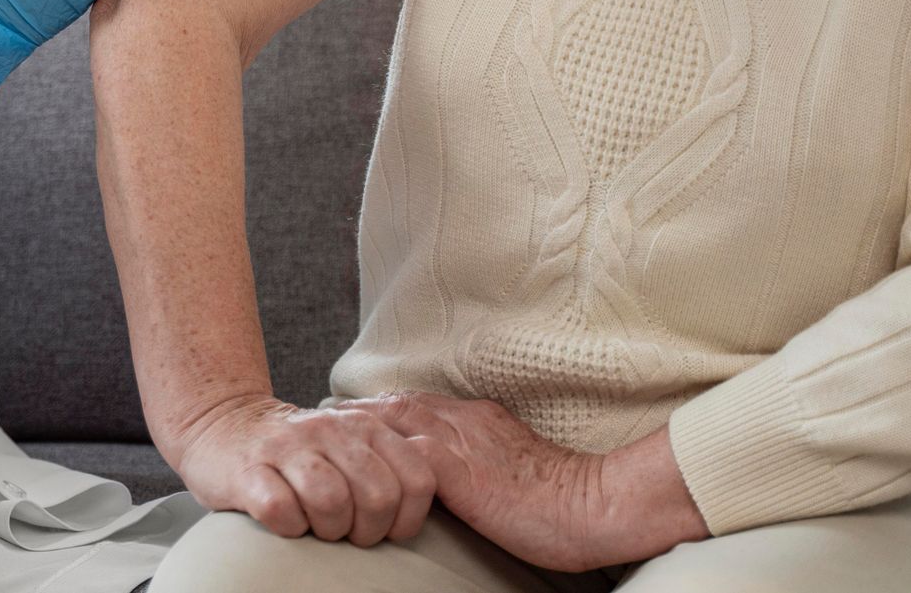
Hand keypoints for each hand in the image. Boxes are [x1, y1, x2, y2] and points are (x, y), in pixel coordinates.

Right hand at [170, 393, 437, 548]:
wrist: (224, 427)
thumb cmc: (299, 454)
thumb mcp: (352, 447)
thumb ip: (390, 466)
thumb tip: (425, 511)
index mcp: (366, 425)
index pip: (419, 480)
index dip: (408, 519)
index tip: (385, 527)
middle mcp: (331, 429)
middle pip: (379, 496)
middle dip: (366, 530)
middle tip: (344, 530)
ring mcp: (289, 447)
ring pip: (332, 503)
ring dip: (326, 529)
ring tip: (313, 524)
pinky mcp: (249, 469)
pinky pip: (280, 511)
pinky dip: (286, 526)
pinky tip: (283, 518)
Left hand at [340, 394, 706, 571]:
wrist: (595, 503)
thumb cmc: (559, 499)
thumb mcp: (509, 468)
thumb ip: (477, 461)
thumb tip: (448, 475)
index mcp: (474, 418)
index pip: (412, 406)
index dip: (376, 414)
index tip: (345, 423)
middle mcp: (462, 419)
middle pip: (391, 406)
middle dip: (353, 415)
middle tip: (315, 424)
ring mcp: (458, 439)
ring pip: (390, 421)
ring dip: (353, 431)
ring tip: (319, 441)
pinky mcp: (457, 467)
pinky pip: (402, 458)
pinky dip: (373, 461)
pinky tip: (349, 472)